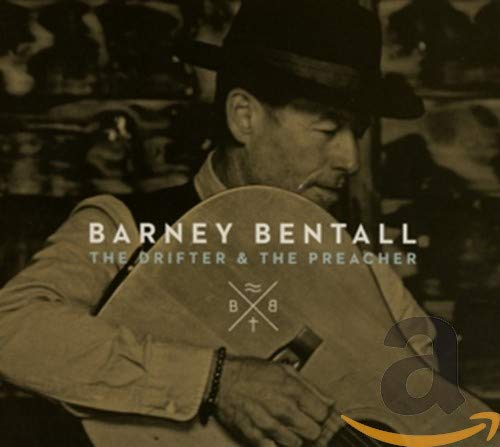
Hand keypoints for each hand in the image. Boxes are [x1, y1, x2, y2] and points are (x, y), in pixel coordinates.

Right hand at [215, 356, 331, 445]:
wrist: (221, 379)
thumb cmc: (251, 371)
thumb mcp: (283, 369)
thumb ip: (309, 386)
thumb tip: (330, 402)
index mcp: (292, 389)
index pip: (323, 414)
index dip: (320, 414)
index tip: (314, 412)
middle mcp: (283, 408)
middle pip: (313, 432)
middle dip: (309, 427)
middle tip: (301, 420)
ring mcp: (268, 424)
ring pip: (296, 444)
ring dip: (293, 437)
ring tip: (285, 425)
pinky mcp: (254, 435)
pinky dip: (276, 444)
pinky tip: (273, 434)